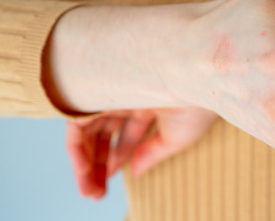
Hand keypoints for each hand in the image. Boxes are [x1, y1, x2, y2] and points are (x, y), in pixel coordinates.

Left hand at [66, 107, 216, 199]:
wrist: (196, 81)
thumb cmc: (198, 105)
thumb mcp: (176, 137)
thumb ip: (152, 153)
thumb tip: (135, 171)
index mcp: (150, 103)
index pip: (126, 135)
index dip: (116, 159)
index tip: (107, 184)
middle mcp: (128, 95)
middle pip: (104, 133)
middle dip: (98, 164)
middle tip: (95, 194)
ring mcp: (113, 92)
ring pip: (88, 130)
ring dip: (84, 162)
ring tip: (88, 189)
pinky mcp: (98, 92)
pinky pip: (77, 122)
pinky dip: (76, 147)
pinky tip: (83, 169)